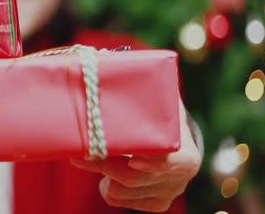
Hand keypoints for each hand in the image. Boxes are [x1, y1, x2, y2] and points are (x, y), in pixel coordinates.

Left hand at [71, 100, 201, 212]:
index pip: (168, 162)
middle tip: (78, 154)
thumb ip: (144, 88)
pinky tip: (104, 172)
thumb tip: (110, 64)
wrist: (174, 137)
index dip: (151, 162)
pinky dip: (106, 187)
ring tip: (89, 156)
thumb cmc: (160, 111)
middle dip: (103, 165)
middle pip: (134, 178)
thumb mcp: (160, 98)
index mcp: (186, 154)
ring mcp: (167, 193)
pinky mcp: (153, 203)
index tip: (131, 158)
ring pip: (121, 191)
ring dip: (101, 174)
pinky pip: (119, 199)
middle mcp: (180, 179)